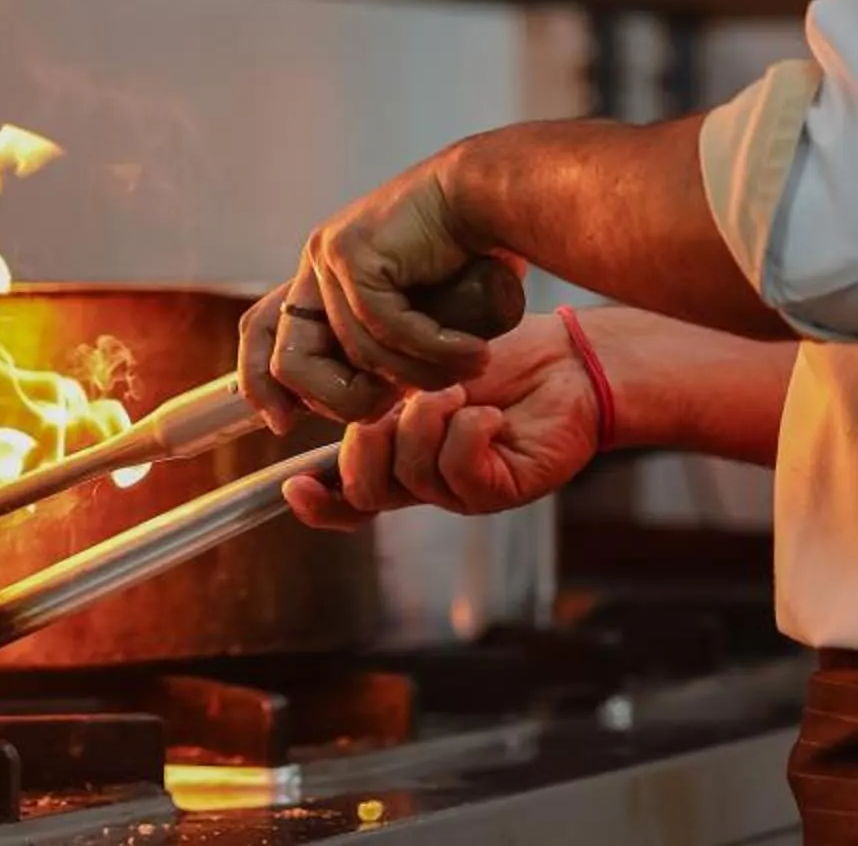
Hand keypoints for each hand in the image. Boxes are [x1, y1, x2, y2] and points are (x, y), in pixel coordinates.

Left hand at [239, 152, 491, 425]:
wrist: (487, 195)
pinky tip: (471, 351)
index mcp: (318, 279)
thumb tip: (362, 400)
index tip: (281, 425)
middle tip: (399, 401)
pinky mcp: (356, 253)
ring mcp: (331, 257)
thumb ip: (379, 346)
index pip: (259, 333)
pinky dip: (434, 350)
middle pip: (288, 362)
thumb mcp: (409, 314)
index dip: (259, 385)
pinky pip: (386, 329)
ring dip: (418, 376)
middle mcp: (316, 265)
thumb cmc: (461, 256)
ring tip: (467, 368)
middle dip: (339, 400)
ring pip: (357, 355)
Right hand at [282, 315, 598, 532]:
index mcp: (400, 455)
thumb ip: (375, 382)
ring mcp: (462, 490)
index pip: (348, 498)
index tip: (291, 485)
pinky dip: (468, 429)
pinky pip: (460, 470)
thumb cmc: (498, 354)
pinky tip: (489, 412)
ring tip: (457, 388)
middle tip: (399, 394)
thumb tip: (323, 381)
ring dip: (427, 418)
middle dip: (368, 438)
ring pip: (411, 475)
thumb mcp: (421, 360)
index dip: (318, 504)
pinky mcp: (500, 489)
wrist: (566, 359)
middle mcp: (426, 481)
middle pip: (366, 492)